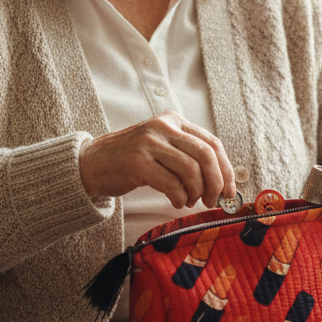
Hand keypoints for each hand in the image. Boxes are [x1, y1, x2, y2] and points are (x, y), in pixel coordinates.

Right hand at [79, 111, 235, 209]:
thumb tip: (222, 182)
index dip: (226, 170)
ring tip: (189, 201)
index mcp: (174, 120)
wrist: (92, 162)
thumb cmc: (131, 160)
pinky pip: (172, 184)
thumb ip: (188, 156)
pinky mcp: (138, 162)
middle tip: (212, 201)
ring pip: (191, 170)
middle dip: (215, 183)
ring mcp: (150, 143)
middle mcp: (163, 126)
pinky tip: (176, 201)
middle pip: (206, 155)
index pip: (212, 143)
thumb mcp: (162, 146)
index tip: (229, 191)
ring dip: (196, 192)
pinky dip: (179, 197)